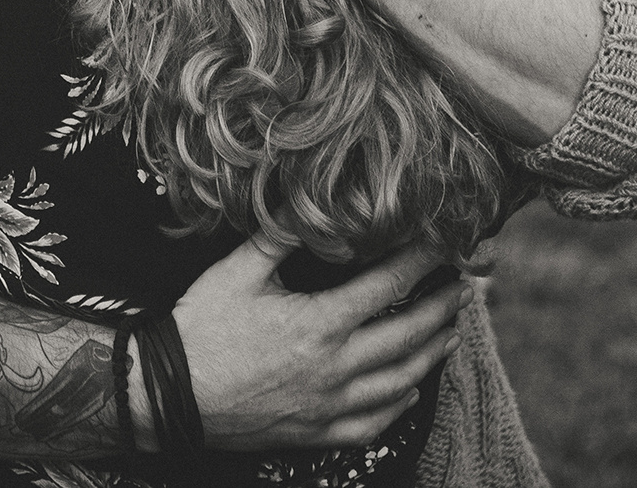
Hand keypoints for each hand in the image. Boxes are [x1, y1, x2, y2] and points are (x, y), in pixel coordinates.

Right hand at [169, 235, 469, 450]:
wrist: (174, 393)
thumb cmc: (205, 327)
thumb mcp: (238, 270)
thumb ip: (280, 236)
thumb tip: (312, 206)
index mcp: (319, 322)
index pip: (386, 285)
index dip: (420, 261)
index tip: (442, 243)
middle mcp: (334, 367)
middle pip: (406, 336)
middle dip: (440, 308)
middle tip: (462, 287)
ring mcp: (329, 404)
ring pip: (400, 382)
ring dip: (431, 353)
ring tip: (449, 331)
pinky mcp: (318, 430)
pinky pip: (375, 422)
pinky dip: (400, 403)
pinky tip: (410, 388)